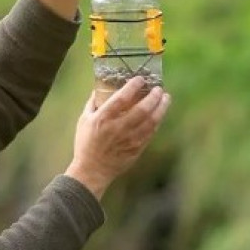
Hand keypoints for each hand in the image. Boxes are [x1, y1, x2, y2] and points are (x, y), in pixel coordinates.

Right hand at [65, 77, 170, 199]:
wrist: (92, 170)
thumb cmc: (86, 144)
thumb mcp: (83, 121)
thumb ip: (92, 104)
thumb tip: (99, 89)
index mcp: (103, 119)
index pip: (121, 98)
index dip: (133, 87)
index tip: (140, 79)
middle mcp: (118, 128)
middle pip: (142, 109)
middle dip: (153, 96)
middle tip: (159, 88)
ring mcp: (130, 140)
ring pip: (151, 121)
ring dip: (161, 108)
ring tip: (165, 98)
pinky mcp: (137, 149)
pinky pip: (151, 133)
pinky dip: (157, 122)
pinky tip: (159, 114)